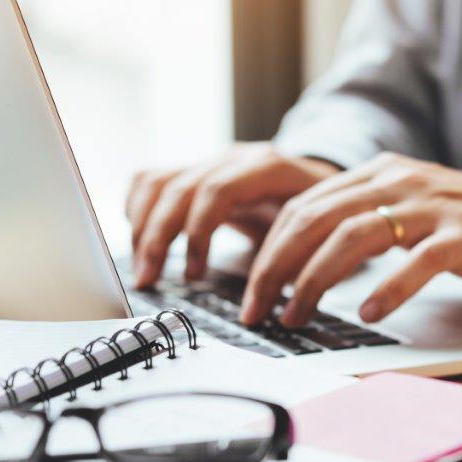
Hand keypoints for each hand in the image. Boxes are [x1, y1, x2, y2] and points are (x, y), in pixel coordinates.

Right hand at [125, 143, 338, 287]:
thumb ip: (296, 259)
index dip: (198, 233)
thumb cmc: (324, 213)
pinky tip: (138, 237)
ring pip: (158, 181)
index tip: (193, 275)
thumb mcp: (321, 232)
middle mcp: (235, 158)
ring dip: (142, 227)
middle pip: (178, 187)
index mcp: (269, 167)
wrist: (324, 184)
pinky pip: (152, 179)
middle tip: (149, 280)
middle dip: (156, 237)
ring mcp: (213, 161)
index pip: (217, 190)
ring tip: (142, 269)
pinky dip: (138, 207)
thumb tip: (267, 304)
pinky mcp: (197, 171)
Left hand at [238, 152, 461, 326]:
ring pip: (353, 237)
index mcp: (380, 173)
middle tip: (257, 311)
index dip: (269, 250)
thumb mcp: (410, 213)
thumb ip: (363, 222)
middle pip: (316, 219)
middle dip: (277, 269)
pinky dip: (387, 289)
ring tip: (298, 317)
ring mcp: (434, 207)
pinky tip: (367, 313)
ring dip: (315, 281)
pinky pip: (417, 261)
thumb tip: (301, 262)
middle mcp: (400, 181)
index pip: (303, 205)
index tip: (251, 293)